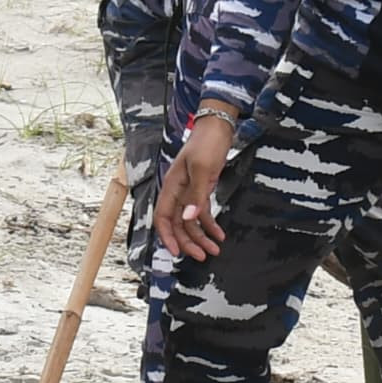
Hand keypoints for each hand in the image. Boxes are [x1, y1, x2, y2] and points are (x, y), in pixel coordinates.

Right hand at [154, 109, 238, 261]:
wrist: (219, 126)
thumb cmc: (207, 143)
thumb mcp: (202, 168)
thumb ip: (195, 195)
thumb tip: (188, 218)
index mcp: (172, 185)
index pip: (162, 216)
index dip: (167, 236)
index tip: (176, 252)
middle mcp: (178, 191)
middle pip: (177, 223)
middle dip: (189, 241)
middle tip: (202, 256)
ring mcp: (189, 191)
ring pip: (190, 221)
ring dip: (201, 236)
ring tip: (214, 249)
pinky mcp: (201, 189)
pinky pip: (202, 212)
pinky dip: (210, 225)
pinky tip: (219, 234)